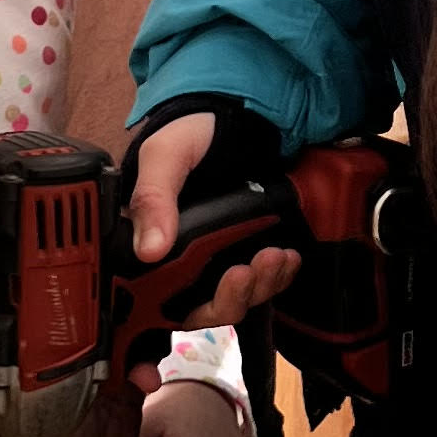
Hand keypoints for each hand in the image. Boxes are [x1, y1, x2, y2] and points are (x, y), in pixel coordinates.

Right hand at [124, 111, 300, 322]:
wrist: (235, 111)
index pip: (151, 302)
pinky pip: (262, 283)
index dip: (174, 319)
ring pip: (235, 301)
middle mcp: (179, 261)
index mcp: (148, 245)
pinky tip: (287, 260)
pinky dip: (278, 278)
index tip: (189, 324)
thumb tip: (149, 250)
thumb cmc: (190, 132)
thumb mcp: (164, 155)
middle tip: (247, 272)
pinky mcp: (247, 252)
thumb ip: (153, 197)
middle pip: (199, 311)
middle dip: (231, 299)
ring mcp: (215, 260)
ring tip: (275, 258)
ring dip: (258, 287)